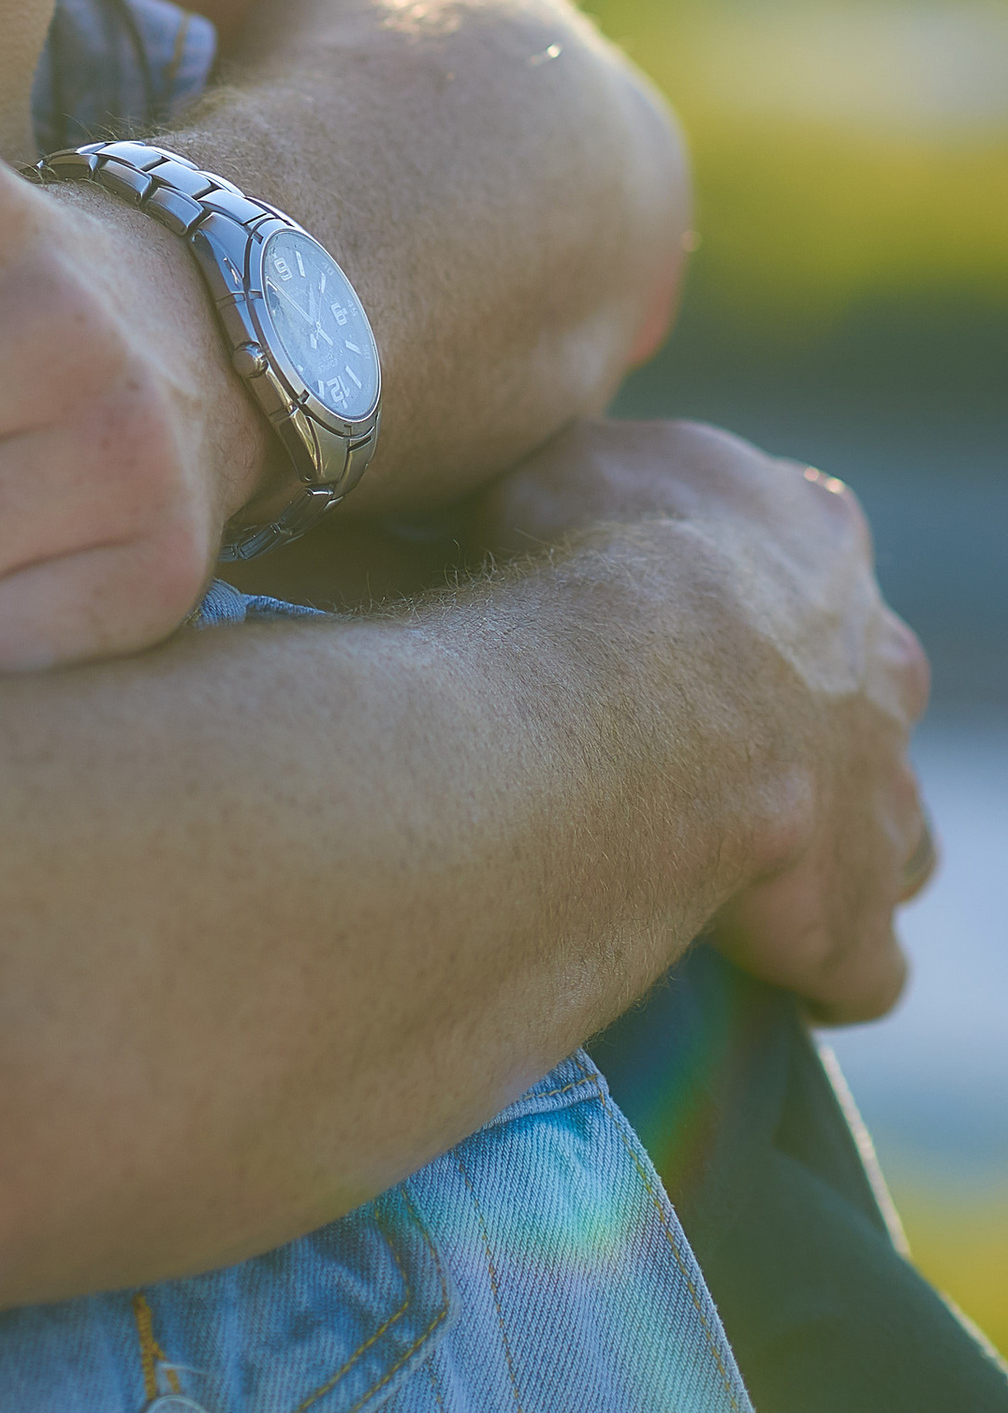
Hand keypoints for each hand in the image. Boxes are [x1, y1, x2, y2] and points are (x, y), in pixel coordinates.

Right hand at [469, 417, 936, 1021]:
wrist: (639, 674)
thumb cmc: (592, 545)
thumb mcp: (567, 459)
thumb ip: (585, 481)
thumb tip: (540, 496)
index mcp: (815, 534)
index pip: (802, 560)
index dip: (735, 595)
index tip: (659, 619)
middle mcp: (876, 661)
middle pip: (860, 695)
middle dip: (798, 722)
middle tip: (688, 745)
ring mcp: (882, 791)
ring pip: (887, 825)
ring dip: (831, 844)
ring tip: (736, 863)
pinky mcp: (855, 915)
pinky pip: (860, 967)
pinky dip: (819, 969)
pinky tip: (756, 969)